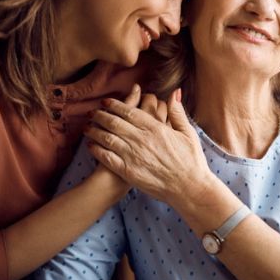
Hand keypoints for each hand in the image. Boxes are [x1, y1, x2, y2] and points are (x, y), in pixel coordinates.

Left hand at [83, 88, 210, 204]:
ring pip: (107, 138)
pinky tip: (90, 146)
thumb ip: (177, 112)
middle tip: (92, 112)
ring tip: (87, 127)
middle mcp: (141, 139)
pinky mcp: (128, 171)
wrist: (189, 187)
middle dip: (100, 115)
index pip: (129, 112)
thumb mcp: (188, 133)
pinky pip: (107, 157)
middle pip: (114, 122)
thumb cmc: (191, 160)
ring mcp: (133, 155)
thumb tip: (175, 92)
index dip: (114, 105)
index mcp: (155, 128)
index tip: (106, 102)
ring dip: (94, 130)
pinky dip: (96, 150)